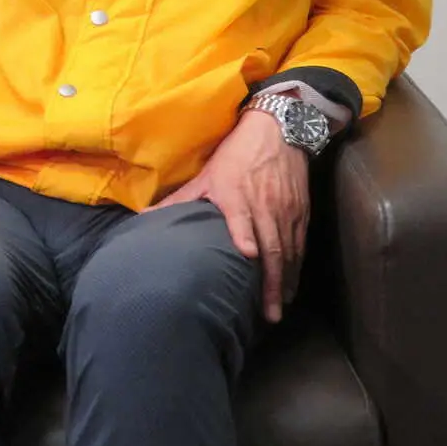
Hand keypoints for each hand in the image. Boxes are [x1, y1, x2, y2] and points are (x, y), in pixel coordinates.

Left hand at [149, 109, 309, 322]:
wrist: (277, 130)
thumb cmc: (236, 155)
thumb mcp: (207, 175)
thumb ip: (180, 200)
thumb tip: (145, 216)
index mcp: (237, 195)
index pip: (242, 217)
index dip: (245, 234)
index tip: (248, 255)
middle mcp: (264, 204)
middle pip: (272, 246)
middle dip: (271, 282)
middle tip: (269, 314)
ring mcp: (286, 209)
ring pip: (289, 250)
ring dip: (285, 281)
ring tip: (279, 307)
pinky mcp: (301, 210)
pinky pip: (300, 243)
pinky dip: (297, 266)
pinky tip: (291, 284)